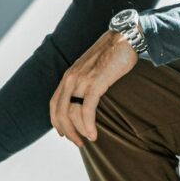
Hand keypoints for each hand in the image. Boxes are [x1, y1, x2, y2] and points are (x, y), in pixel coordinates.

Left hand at [50, 30, 138, 147]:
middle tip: (78, 143)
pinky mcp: (95, 83)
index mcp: (68, 76)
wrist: (124, 37)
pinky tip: (93, 134)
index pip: (54, 104)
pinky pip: (86, 110)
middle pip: (61, 113)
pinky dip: (88, 125)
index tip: (64, 134)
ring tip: (88, 140)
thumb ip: (86, 82)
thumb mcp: (92, 68)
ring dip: (79, 131)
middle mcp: (70, 79)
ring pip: (72, 114)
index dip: (57, 122)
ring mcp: (81, 81)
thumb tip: (87, 98)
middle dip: (68, 132)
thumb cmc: (113, 53)